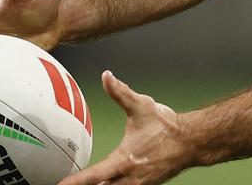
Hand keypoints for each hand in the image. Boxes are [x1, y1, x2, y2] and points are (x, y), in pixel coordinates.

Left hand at [59, 71, 191, 184]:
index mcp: (124, 160)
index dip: (75, 182)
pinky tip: (104, 184)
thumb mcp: (142, 106)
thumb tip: (106, 76)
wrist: (191, 141)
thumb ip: (121, 92)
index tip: (60, 184)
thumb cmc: (167, 126)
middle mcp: (130, 177)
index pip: (93, 176)